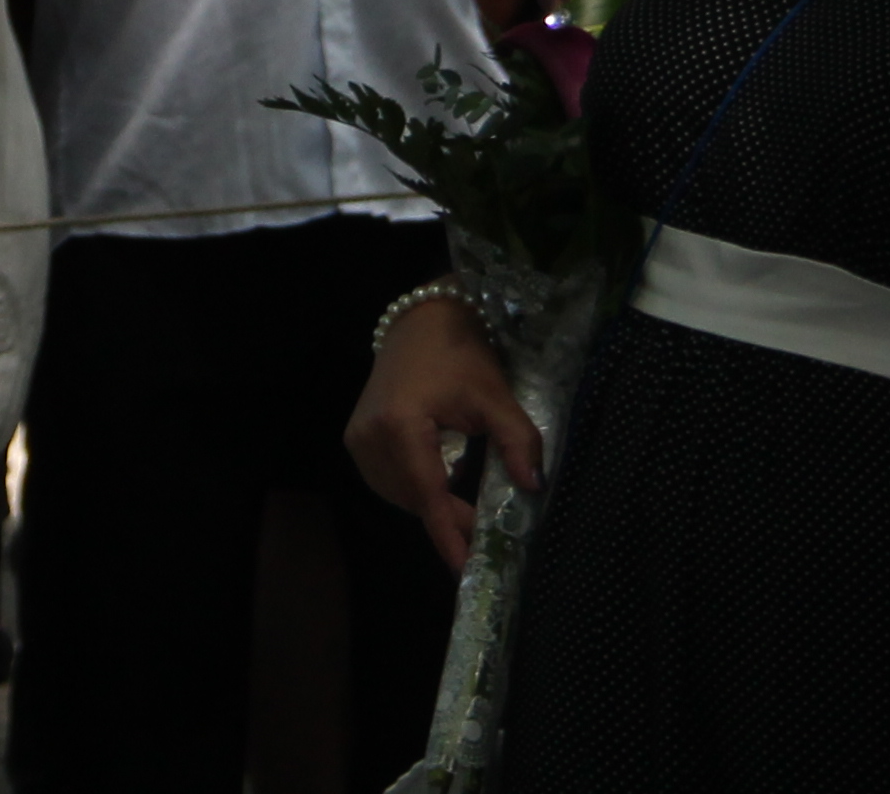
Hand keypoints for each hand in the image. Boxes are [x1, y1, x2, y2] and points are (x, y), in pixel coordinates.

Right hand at [344, 290, 539, 574]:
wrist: (420, 320)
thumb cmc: (459, 353)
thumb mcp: (494, 395)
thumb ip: (516, 440)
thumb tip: (533, 487)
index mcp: (401, 425)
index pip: (429, 495)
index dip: (449, 535)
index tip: (465, 569)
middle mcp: (370, 437)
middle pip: (415, 498)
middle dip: (449, 518)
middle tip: (482, 529)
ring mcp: (358, 439)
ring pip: (399, 495)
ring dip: (431, 504)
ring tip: (463, 501)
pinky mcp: (356, 438)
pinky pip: (387, 481)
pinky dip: (414, 489)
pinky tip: (436, 477)